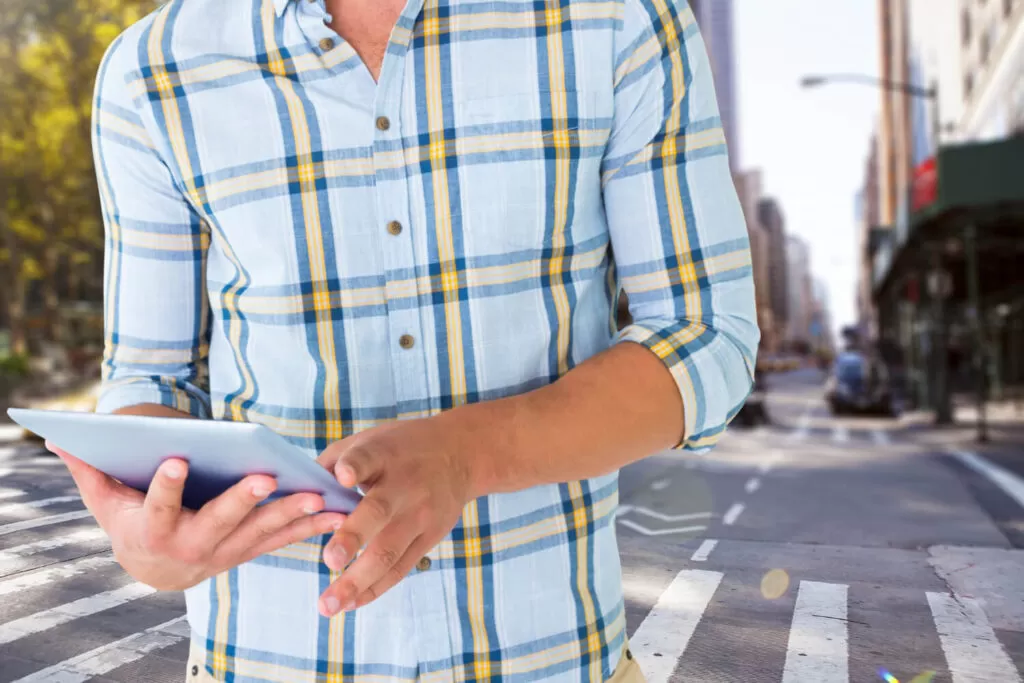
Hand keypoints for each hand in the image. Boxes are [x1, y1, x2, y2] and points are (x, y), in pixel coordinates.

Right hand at [50, 443, 346, 590]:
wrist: (154, 569)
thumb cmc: (130, 520)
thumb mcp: (105, 498)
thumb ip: (89, 469)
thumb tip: (58, 436)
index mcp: (153, 529)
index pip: (159, 505)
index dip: (166, 484)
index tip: (177, 458)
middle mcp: (191, 546)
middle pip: (219, 521)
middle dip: (243, 500)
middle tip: (265, 476)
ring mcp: (224, 551)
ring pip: (259, 532)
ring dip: (290, 514)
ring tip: (317, 495)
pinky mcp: (248, 551)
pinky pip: (281, 540)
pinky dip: (309, 527)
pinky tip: (336, 513)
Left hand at [315, 413, 485, 615]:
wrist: (459, 455)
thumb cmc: (400, 448)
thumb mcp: (371, 440)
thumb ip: (333, 462)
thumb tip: (294, 492)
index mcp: (385, 455)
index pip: (369, 458)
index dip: (356, 466)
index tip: (344, 476)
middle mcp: (404, 485)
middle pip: (379, 512)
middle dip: (353, 537)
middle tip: (329, 560)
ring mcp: (420, 514)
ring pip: (388, 550)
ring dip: (358, 580)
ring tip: (329, 604)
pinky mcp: (429, 537)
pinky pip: (400, 568)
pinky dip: (374, 588)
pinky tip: (350, 603)